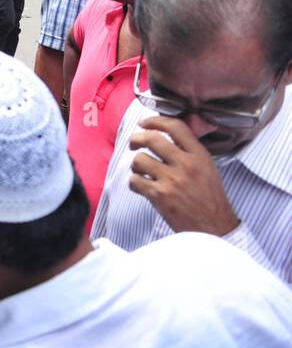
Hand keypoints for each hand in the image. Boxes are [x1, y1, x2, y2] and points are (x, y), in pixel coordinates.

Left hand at [127, 116, 238, 235]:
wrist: (214, 226)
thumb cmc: (209, 198)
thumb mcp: (208, 167)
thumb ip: (190, 151)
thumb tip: (166, 134)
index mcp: (199, 155)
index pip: (175, 127)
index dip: (155, 121)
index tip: (145, 122)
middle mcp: (186, 164)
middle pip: (152, 138)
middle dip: (136, 139)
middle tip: (134, 144)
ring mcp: (172, 180)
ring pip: (139, 160)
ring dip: (136, 165)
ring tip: (143, 172)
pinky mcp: (160, 196)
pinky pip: (135, 181)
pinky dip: (135, 183)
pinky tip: (143, 187)